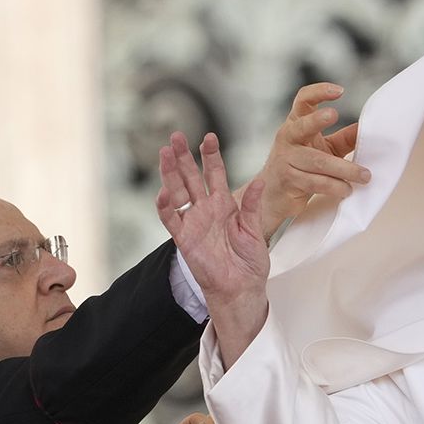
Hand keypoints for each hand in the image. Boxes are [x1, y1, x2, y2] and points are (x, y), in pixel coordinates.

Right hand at [159, 130, 270, 366]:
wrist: (242, 287)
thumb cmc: (249, 261)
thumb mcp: (255, 229)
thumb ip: (253, 205)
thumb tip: (260, 180)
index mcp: (225, 205)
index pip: (215, 174)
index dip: (211, 156)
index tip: (209, 137)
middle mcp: (206, 209)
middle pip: (191, 177)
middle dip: (183, 157)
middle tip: (175, 136)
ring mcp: (193, 222)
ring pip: (177, 193)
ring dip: (170, 174)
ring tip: (164, 154)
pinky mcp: (184, 238)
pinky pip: (171, 220)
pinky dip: (166, 207)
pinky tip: (163, 193)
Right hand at [248, 83, 368, 238]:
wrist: (272, 196)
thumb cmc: (301, 166)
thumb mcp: (323, 149)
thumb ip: (344, 139)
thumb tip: (368, 129)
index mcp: (296, 124)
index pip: (303, 100)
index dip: (318, 92)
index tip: (339, 91)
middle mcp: (288, 138)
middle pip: (303, 126)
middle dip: (317, 120)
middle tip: (334, 114)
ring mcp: (285, 159)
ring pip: (317, 161)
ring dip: (344, 169)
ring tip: (364, 176)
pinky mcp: (287, 180)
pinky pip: (314, 182)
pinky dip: (334, 186)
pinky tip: (347, 190)